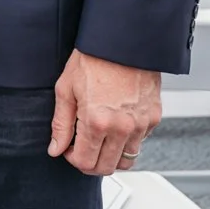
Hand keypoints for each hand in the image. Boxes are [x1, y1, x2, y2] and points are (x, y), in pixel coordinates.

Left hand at [48, 50, 160, 176]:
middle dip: (90, 162)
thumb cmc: (93, 58)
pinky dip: (127, 140)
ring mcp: (141, 124)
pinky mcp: (154, 118)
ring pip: (126, 160)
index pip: (84, 162)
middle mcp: (122, 127)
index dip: (72, 159)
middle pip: (106, 168)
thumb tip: (55, 148)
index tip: (68, 148)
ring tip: (99, 138)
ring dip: (110, 155)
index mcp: (97, 122)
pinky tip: (116, 124)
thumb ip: (60, 124)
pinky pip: (140, 142)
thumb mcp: (66, 89)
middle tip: (82, 147)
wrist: (123, 40)